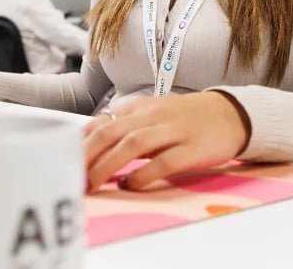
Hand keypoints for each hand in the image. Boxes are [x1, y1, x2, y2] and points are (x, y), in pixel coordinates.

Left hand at [83, 92, 249, 191]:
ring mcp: (172, 131)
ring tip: (93, 182)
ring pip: (133, 144)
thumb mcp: (151, 115)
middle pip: (112, 132)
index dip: (80, 143)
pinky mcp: (191, 148)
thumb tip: (90, 146)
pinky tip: (130, 184)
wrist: (229, 114)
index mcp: (139, 107)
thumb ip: (124, 127)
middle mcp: (152, 115)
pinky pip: (164, 161)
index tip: (64, 160)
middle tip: (73, 176)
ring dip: (108, 164)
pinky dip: (143, 174)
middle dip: (87, 155)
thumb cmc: (184, 118)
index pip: (102, 122)